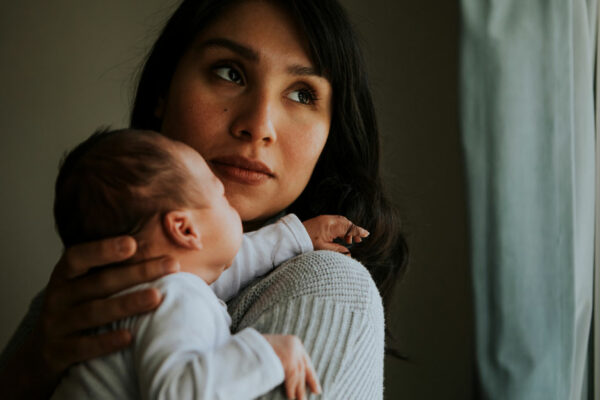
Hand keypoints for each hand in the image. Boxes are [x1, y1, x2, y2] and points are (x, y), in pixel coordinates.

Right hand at [38, 235, 178, 376]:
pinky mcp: (58, 352)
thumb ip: (111, 270)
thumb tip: (161, 255)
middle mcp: (58, 297)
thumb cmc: (77, 310)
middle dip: (137, 273)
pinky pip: (83, 347)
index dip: (103, 250)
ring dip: (126, 304)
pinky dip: (106, 342)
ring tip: (156, 297)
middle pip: (99, 283)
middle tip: (171, 265)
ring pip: (93, 313)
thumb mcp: (83, 286)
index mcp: (65, 276)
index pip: (78, 257)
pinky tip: (130, 336)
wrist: (42, 354)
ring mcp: (56, 325)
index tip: (132, 244)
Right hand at [263, 334, 320, 399]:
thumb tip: (283, 365)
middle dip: (312, 380)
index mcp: (293, 341)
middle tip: (317, 391)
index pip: (304, 358)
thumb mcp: (274, 346)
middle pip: (305, 367)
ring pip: (299, 376)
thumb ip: (281, 354)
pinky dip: (291, 390)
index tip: (311, 378)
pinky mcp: (290, 364)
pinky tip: (292, 397)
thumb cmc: (258, 344)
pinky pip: (291, 381)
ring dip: (300, 390)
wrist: (252, 343)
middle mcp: (296, 347)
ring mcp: (294, 355)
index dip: (307, 370)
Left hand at [302, 215, 368, 254]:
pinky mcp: (321, 220)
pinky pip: (336, 222)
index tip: (366, 234)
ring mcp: (325, 218)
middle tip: (359, 240)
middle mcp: (329, 219)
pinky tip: (341, 237)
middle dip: (354, 231)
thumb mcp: (323, 249)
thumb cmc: (306, 243)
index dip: (358, 231)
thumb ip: (338, 251)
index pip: (348, 227)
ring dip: (348, 230)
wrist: (292, 236)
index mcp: (331, 226)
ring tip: (350, 241)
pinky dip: (341, 228)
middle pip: (346, 223)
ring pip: (342, 222)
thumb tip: (349, 254)